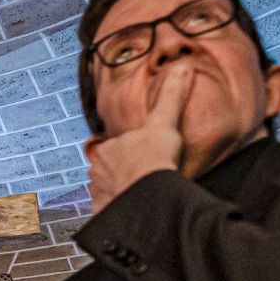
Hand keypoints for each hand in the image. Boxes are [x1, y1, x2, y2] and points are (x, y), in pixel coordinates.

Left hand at [84, 64, 191, 212]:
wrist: (147, 196)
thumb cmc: (155, 160)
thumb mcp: (165, 123)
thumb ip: (171, 96)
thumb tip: (182, 67)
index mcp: (108, 148)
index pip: (119, 148)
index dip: (135, 153)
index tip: (147, 159)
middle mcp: (97, 170)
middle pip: (112, 169)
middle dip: (125, 173)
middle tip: (147, 178)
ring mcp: (98, 193)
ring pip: (108, 190)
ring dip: (121, 192)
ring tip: (141, 196)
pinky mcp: (102, 214)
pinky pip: (108, 211)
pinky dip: (117, 211)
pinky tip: (132, 212)